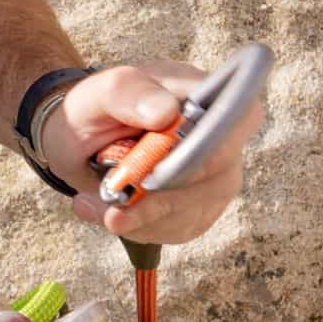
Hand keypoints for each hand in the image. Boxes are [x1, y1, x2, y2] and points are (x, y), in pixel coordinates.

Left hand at [40, 61, 264, 244]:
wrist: (80, 145)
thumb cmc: (98, 110)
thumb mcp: (100, 92)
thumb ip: (129, 92)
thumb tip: (166, 112)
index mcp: (206, 95)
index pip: (242, 116)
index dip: (213, 144)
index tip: (163, 161)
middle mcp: (221, 139)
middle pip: (218, 176)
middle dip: (161, 191)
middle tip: (112, 196)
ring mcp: (215, 178)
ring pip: (194, 209)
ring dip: (142, 214)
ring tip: (98, 200)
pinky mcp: (198, 211)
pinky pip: (178, 229)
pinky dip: (141, 226)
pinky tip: (116, 211)